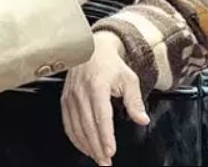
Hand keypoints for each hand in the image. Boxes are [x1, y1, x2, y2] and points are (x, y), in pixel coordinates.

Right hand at [62, 33, 149, 165]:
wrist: (92, 50)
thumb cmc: (110, 64)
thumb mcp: (129, 79)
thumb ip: (135, 101)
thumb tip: (142, 119)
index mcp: (97, 86)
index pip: (101, 116)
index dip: (105, 136)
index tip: (110, 151)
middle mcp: (81, 93)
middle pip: (88, 126)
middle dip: (97, 147)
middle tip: (106, 162)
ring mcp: (70, 97)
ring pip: (77, 128)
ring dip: (87, 146)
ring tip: (97, 158)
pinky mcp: (65, 100)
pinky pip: (68, 124)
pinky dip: (76, 138)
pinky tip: (84, 147)